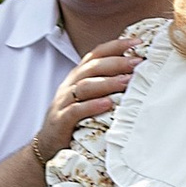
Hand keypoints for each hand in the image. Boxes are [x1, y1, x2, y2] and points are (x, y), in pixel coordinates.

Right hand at [34, 35, 138, 162]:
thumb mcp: (89, 98)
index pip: (96, 54)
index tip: (137, 41)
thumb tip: (135, 74)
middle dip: (117, 62)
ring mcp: (63, 102)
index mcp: (78, 76)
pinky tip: (107, 104)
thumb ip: (106, 85)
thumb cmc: (74, 120)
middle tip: (137, 62)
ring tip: (127, 81)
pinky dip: (92, 106)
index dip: (115, 45)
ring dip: (108, 83)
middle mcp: (70, 85)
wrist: (48, 144)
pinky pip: (76, 110)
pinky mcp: (60, 121)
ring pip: (85, 86)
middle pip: (93, 67)